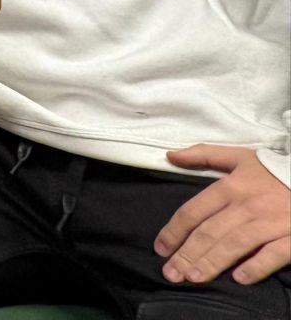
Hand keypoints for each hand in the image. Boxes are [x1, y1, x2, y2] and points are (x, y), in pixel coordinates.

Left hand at [157, 146, 290, 286]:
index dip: (174, 231)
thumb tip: (171, 156)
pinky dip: (256, 266)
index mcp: (230, 187)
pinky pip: (273, 254)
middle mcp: (246, 205)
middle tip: (171, 273)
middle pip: (210, 232)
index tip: (160, 249)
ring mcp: (270, 222)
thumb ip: (204, 155)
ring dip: (213, 263)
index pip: (193, 211)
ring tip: (194, 278)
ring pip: (235, 245)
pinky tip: (239, 279)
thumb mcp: (239, 157)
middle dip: (187, 254)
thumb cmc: (274, 171)